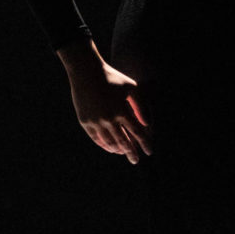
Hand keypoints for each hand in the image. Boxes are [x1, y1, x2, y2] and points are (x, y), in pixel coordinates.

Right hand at [57, 40, 151, 162]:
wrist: (87, 73)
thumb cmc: (112, 78)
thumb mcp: (131, 87)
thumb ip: (141, 106)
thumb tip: (147, 124)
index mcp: (122, 111)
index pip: (137, 133)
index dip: (144, 144)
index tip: (149, 152)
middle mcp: (109, 119)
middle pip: (123, 142)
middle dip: (131, 153)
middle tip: (135, 160)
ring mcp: (95, 122)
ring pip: (109, 142)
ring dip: (117, 150)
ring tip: (123, 153)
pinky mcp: (85, 122)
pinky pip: (96, 139)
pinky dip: (104, 145)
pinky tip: (110, 148)